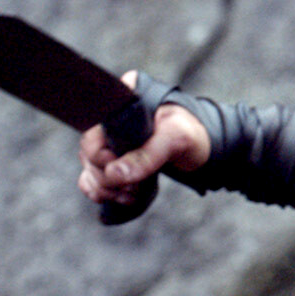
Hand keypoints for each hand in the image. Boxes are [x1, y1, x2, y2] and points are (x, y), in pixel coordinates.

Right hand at [76, 70, 210, 204]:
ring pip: (89, 170)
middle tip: (135, 184)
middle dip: (109, 178)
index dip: (103, 156)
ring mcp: (109, 141)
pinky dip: (105, 193)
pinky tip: (127, 196)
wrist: (207, 147)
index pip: (92, 132)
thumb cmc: (193, 133)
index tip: (124, 165)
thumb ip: (148, 155)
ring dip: (108, 189)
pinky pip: (92, 181)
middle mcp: (109, 119)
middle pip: (88, 155)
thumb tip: (115, 174)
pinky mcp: (114, 160)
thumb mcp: (176, 139)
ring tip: (135, 191)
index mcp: (122, 99)